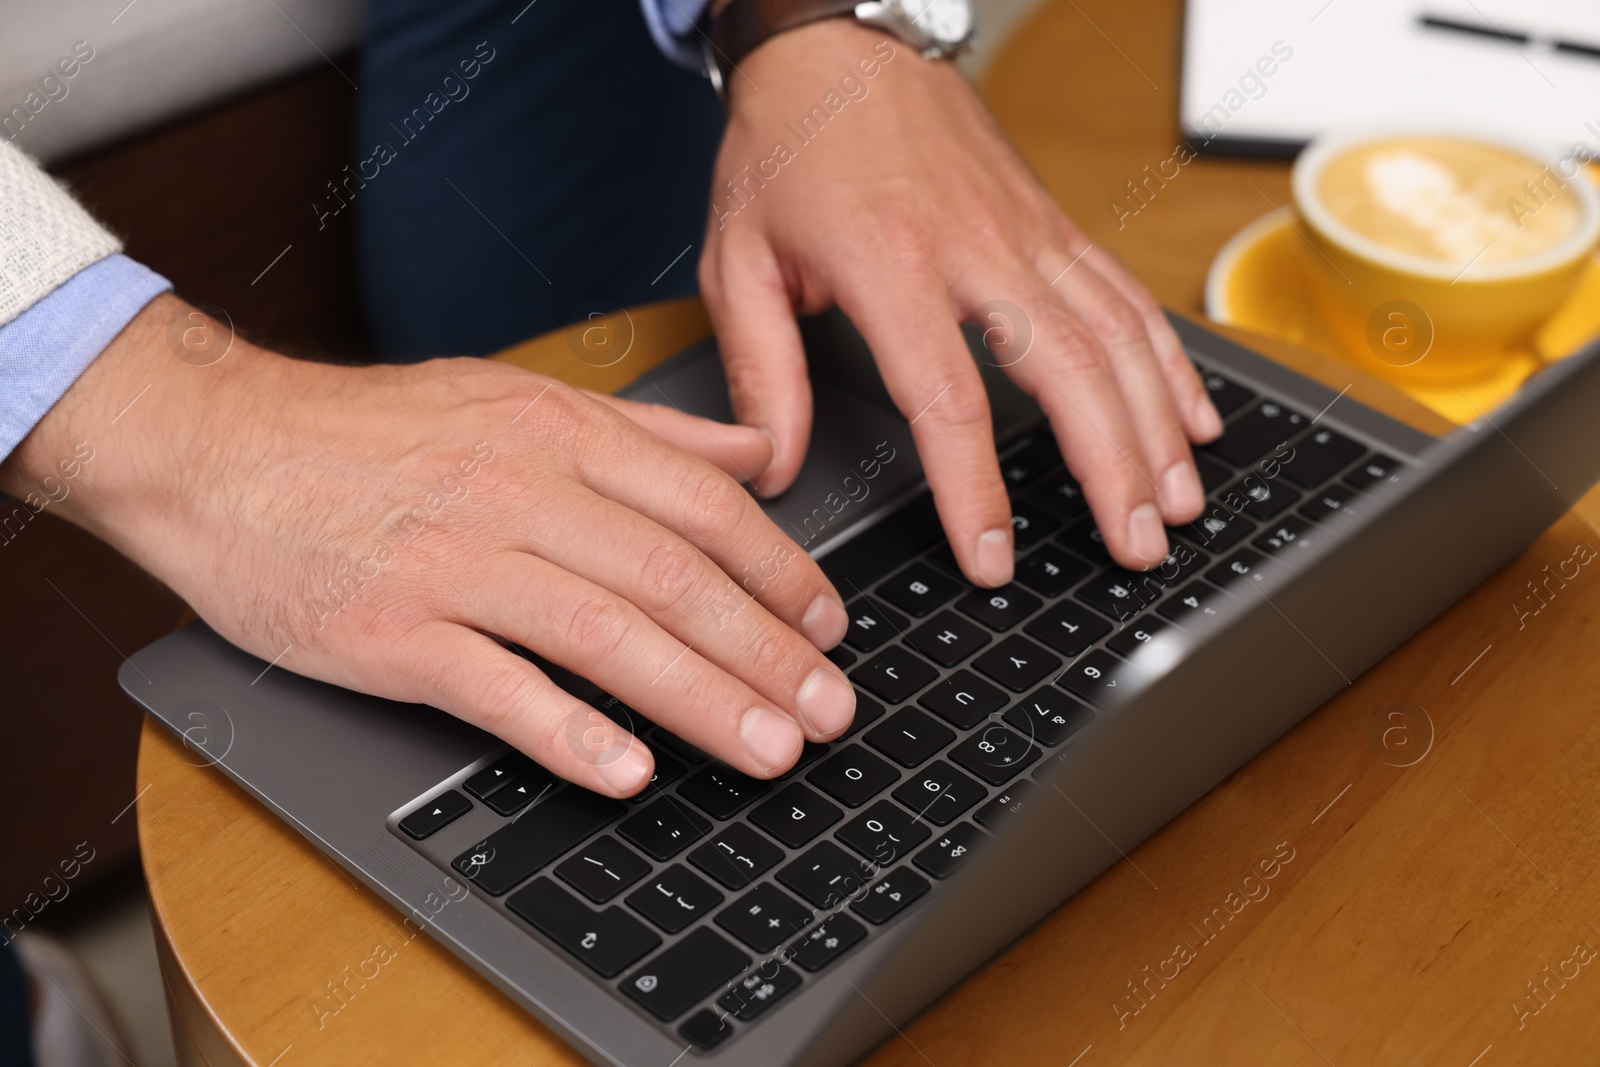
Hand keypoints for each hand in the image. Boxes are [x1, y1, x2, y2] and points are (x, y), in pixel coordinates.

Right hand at [1, 295, 859, 793]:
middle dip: (766, 651)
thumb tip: (748, 455)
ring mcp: (454, 564)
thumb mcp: (512, 396)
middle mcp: (518, 492)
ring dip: (700, 700)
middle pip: (673, 578)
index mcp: (556, 434)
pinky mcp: (392, 632)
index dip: (780, 571)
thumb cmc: (365, 432)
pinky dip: (567, 732)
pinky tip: (627, 770)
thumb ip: (640, 432)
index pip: (703, 506)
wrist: (217, 448)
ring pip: (605, 635)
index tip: (828, 625)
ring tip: (767, 746)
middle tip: (829, 707)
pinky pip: (496, 688)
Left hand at [698, 21, 1222, 579]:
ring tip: (1179, 504)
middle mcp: (976, 246)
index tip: (990, 559)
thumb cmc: (786, 149)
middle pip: (1070, 371)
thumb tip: (774, 467)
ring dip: (1157, 425)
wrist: (838, 44)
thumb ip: (760, 371)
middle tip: (1136, 548)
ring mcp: (1027, 230)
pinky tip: (1192, 416)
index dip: (976, 490)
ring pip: (1117, 334)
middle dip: (1113, 469)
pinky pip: (1127, 293)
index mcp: (890, 264)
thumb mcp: (739, 261)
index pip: (949, 399)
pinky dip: (1169, 360)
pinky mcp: (1053, 221)